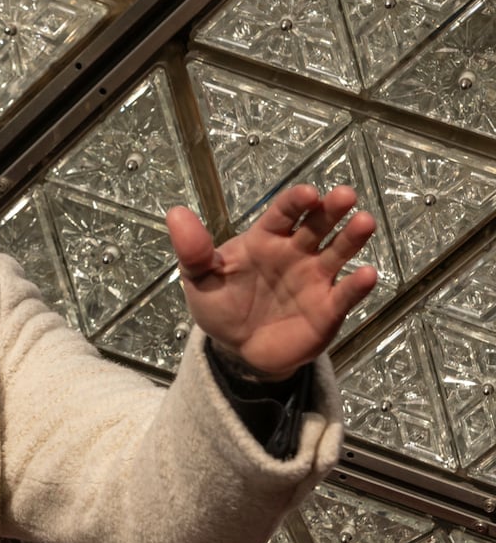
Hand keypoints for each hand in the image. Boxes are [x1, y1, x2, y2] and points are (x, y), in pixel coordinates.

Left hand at [166, 184, 377, 380]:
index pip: (283, 213)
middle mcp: (296, 253)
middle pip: (318, 225)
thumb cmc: (221, 305)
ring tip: (364, 221)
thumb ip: (193, 250)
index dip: (296, 202)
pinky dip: (358, 285)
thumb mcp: (200, 278)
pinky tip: (368, 274)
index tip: (307, 193)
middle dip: (332, 209)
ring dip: (353, 237)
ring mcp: (315, 279)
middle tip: (345, 195)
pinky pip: (346, 294)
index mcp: (266, 239)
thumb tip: (174, 213)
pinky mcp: (328, 309)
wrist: (237, 349)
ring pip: (339, 252)